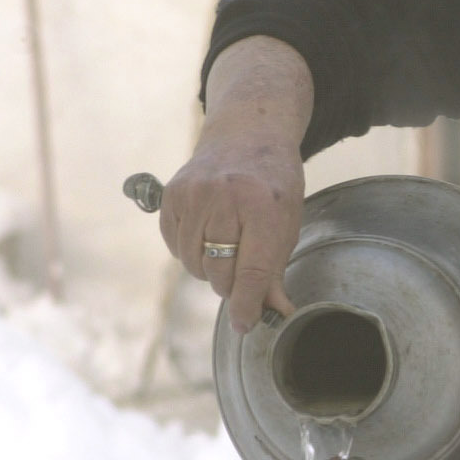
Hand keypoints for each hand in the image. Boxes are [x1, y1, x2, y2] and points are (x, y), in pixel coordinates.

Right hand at [159, 37, 312, 331]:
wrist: (246, 134)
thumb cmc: (274, 183)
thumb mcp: (288, 222)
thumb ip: (276, 270)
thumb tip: (275, 313)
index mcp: (262, 206)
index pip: (252, 271)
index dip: (247, 305)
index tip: (244, 325)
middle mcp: (224, 198)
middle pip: (220, 272)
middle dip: (232, 284)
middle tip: (243, 272)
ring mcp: (193, 195)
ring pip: (194, 264)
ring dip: (210, 269)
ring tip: (228, 245)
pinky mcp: (172, 196)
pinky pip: (175, 247)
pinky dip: (191, 252)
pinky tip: (208, 233)